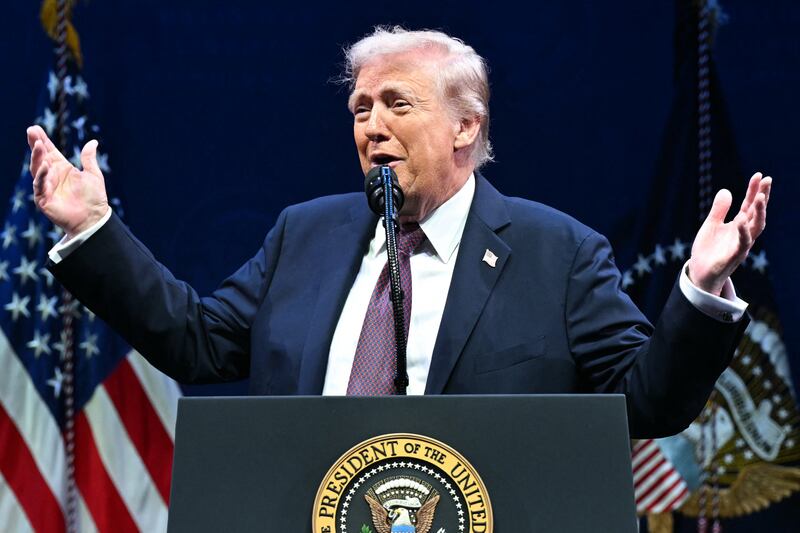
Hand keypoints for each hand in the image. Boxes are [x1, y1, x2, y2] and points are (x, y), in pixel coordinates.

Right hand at [26, 125, 108, 238]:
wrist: (94, 218)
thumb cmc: (94, 198)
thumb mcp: (93, 175)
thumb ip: (89, 159)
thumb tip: (93, 142)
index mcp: (62, 169)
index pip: (50, 152)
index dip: (43, 140)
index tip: (35, 127)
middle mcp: (52, 176)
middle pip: (40, 158)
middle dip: (35, 144)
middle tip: (32, 131)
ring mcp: (46, 187)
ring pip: (37, 169)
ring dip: (37, 157)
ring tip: (39, 145)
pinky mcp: (43, 199)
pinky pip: (39, 186)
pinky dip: (41, 175)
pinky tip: (45, 166)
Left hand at [688, 172, 770, 294]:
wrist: (700, 273)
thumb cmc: (708, 250)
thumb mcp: (710, 225)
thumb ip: (719, 210)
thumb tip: (725, 190)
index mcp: (738, 225)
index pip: (749, 204)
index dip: (753, 190)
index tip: (759, 175)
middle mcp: (743, 233)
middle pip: (757, 213)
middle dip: (762, 197)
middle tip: (767, 180)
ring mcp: (741, 245)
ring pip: (756, 227)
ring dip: (759, 212)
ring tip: (760, 196)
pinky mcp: (734, 256)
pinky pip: (742, 243)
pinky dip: (743, 231)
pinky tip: (741, 219)